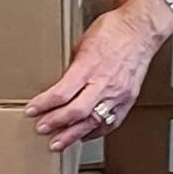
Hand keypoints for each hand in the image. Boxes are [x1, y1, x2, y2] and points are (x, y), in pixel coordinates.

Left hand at [25, 0, 170, 149]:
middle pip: (76, 111)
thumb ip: (72, 66)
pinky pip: (111, 122)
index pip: (62, 92)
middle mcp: (104, 83)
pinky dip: (95, 132)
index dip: (44, 104)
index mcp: (89, 66)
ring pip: (93, 122)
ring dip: (73, 135)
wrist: (140, 30)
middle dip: (56, 123)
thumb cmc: (112, 30)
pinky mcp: (128, 100)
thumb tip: (59, 82)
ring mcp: (118, 94)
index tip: (32, 110)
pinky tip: (84, 136)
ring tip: (58, 143)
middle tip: (41, 129)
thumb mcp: (82, 43)